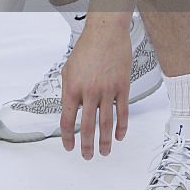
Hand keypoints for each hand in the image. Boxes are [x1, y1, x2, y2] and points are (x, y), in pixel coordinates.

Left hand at [60, 12, 130, 158]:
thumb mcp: (68, 69)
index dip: (67, 137)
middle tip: (87, 156)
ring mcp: (107, 90)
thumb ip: (68, 90)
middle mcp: (89, 91)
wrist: (106, 32)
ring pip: (106, 124)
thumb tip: (68, 109)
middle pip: (87, 126)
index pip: (67, 119)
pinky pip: (122, 113)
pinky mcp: (122, 87)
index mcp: (72, 88)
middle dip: (86, 145)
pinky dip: (121, 128)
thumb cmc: (87, 48)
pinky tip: (120, 136)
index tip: (69, 146)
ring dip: (105, 141)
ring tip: (105, 152)